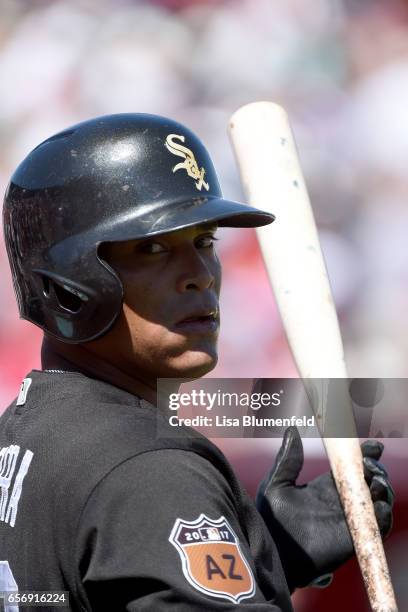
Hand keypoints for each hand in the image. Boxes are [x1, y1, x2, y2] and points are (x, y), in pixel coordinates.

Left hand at [256, 427, 393, 591]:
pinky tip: (378, 505)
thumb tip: (292, 428)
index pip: (350, 468)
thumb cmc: (269, 520)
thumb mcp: (276, 483)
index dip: (364, 456)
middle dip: (375, 470)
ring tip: (376, 482)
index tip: (372, 446)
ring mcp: (347, 520)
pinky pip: (375, 527)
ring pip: (376, 501)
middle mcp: (339, 501)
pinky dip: (382, 515)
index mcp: (324, 487)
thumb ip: (288, 459)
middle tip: (370, 465)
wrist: (271, 551)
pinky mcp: (352, 539)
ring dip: (382, 489)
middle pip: (367, 481)